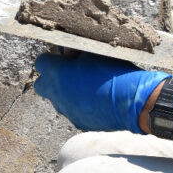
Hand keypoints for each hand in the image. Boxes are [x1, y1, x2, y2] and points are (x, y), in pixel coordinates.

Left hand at [33, 52, 170, 132]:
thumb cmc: (113, 71)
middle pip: (41, 85)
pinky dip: (78, 105)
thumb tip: (68, 50)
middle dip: (50, 78)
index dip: (52, 58)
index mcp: (57, 73)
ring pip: (56, 100)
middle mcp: (56, 94)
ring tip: (85, 87)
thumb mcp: (94, 52)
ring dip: (64, 92)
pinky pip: (72, 111)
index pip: (40, 62)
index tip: (64, 56)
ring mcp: (66, 110)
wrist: (132, 102)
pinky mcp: (77, 122)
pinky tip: (95, 100)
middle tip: (68, 73)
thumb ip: (76, 50)